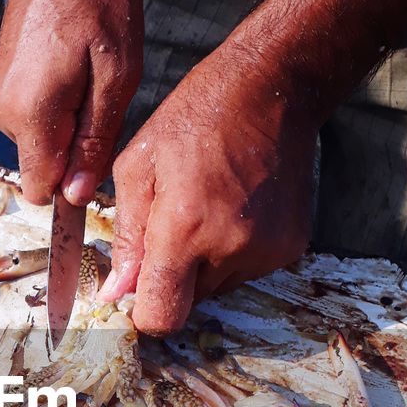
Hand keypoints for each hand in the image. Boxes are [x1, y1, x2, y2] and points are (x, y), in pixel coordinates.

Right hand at [0, 0, 143, 206]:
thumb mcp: (116, 74)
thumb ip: (95, 140)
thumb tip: (77, 195)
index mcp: (30, 116)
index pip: (42, 190)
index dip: (73, 186)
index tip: (97, 155)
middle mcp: (2, 114)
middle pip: (43, 164)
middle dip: (75, 146)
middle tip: (102, 93)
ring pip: (39, 141)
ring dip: (69, 121)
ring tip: (88, 72)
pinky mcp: (0, 84)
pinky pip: (32, 118)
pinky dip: (56, 105)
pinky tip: (72, 66)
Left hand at [99, 37, 318, 333]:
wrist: (272, 90)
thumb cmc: (195, 119)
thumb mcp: (137, 167)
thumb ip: (125, 237)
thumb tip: (116, 292)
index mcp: (185, 230)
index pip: (161, 317)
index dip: (143, 310)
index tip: (137, 288)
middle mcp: (230, 249)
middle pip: (187, 303)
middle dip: (171, 278)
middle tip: (171, 227)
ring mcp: (266, 251)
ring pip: (216, 288)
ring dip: (201, 264)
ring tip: (204, 209)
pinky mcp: (290, 247)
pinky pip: (246, 270)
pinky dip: (232, 252)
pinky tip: (231, 208)